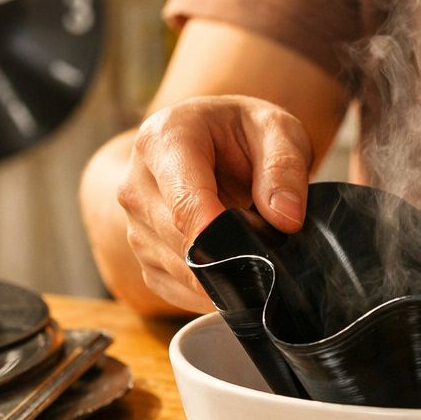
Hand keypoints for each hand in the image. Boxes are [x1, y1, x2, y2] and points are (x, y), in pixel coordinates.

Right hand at [116, 96, 312, 311]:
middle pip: (182, 242)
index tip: (250, 255)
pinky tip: (231, 263)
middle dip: (232, 253)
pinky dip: (210, 288)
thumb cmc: (243, 132)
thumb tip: (286, 218)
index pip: (185, 201)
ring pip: (179, 270)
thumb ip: (285, 167)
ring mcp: (134, 224)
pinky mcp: (142, 256)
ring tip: (250, 243)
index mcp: (165, 139)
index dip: (218, 237)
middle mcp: (137, 183)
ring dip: (223, 270)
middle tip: (272, 245)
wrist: (213, 142)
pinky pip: (176, 289)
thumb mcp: (277, 130)